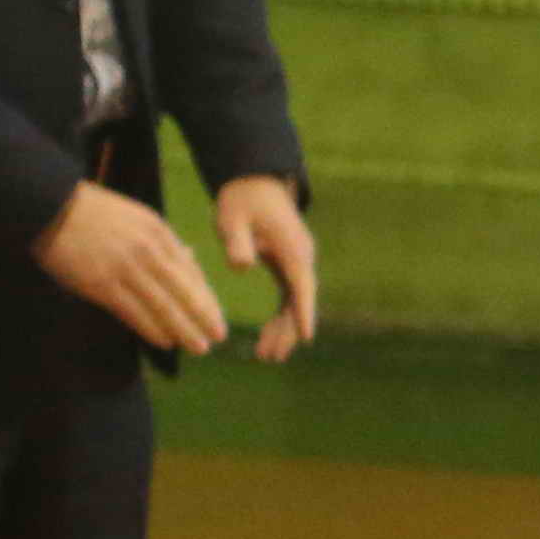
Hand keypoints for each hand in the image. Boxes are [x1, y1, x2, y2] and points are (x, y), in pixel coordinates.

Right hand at [37, 177, 227, 355]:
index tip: (215, 316)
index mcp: (159, 232)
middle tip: (218, 337)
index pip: (191, 271)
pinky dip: (152, 328)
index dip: (206, 298)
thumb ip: (162, 239)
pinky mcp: (101, 283)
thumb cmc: (93, 213)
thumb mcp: (137, 217)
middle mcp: (148, 250)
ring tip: (199, 347)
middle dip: (204, 317)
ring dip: (184, 329)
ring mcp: (125, 267)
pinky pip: (133, 311)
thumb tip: (189, 256)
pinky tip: (165, 341)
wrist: (51, 205)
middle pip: (184, 290)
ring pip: (163, 305)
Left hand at [214, 173, 320, 362]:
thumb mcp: (233, 218)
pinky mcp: (288, 264)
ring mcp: (297, 261)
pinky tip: (268, 334)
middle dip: (287, 330)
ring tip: (265, 355)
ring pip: (295, 302)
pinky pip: (290, 296)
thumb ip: (238, 242)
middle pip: (300, 300)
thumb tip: (240, 265)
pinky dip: (281, 317)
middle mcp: (301, 257)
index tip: (306, 336)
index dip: (303, 311)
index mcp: (292, 249)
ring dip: (283, 328)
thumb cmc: (242, 199)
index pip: (301, 285)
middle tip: (268, 357)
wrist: (253, 181)